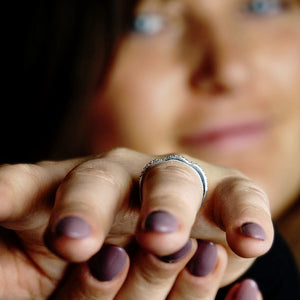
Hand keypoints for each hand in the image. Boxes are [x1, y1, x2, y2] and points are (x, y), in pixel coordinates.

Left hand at [0, 148, 272, 297]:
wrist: (173, 228)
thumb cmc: (104, 241)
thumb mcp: (48, 242)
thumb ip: (9, 241)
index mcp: (73, 188)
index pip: (33, 186)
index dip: (11, 197)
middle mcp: (122, 177)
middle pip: (99, 181)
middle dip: (88, 208)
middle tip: (74, 243)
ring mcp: (173, 181)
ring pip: (171, 184)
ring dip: (167, 209)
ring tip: (163, 240)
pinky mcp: (223, 193)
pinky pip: (238, 199)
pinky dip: (245, 216)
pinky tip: (250, 240)